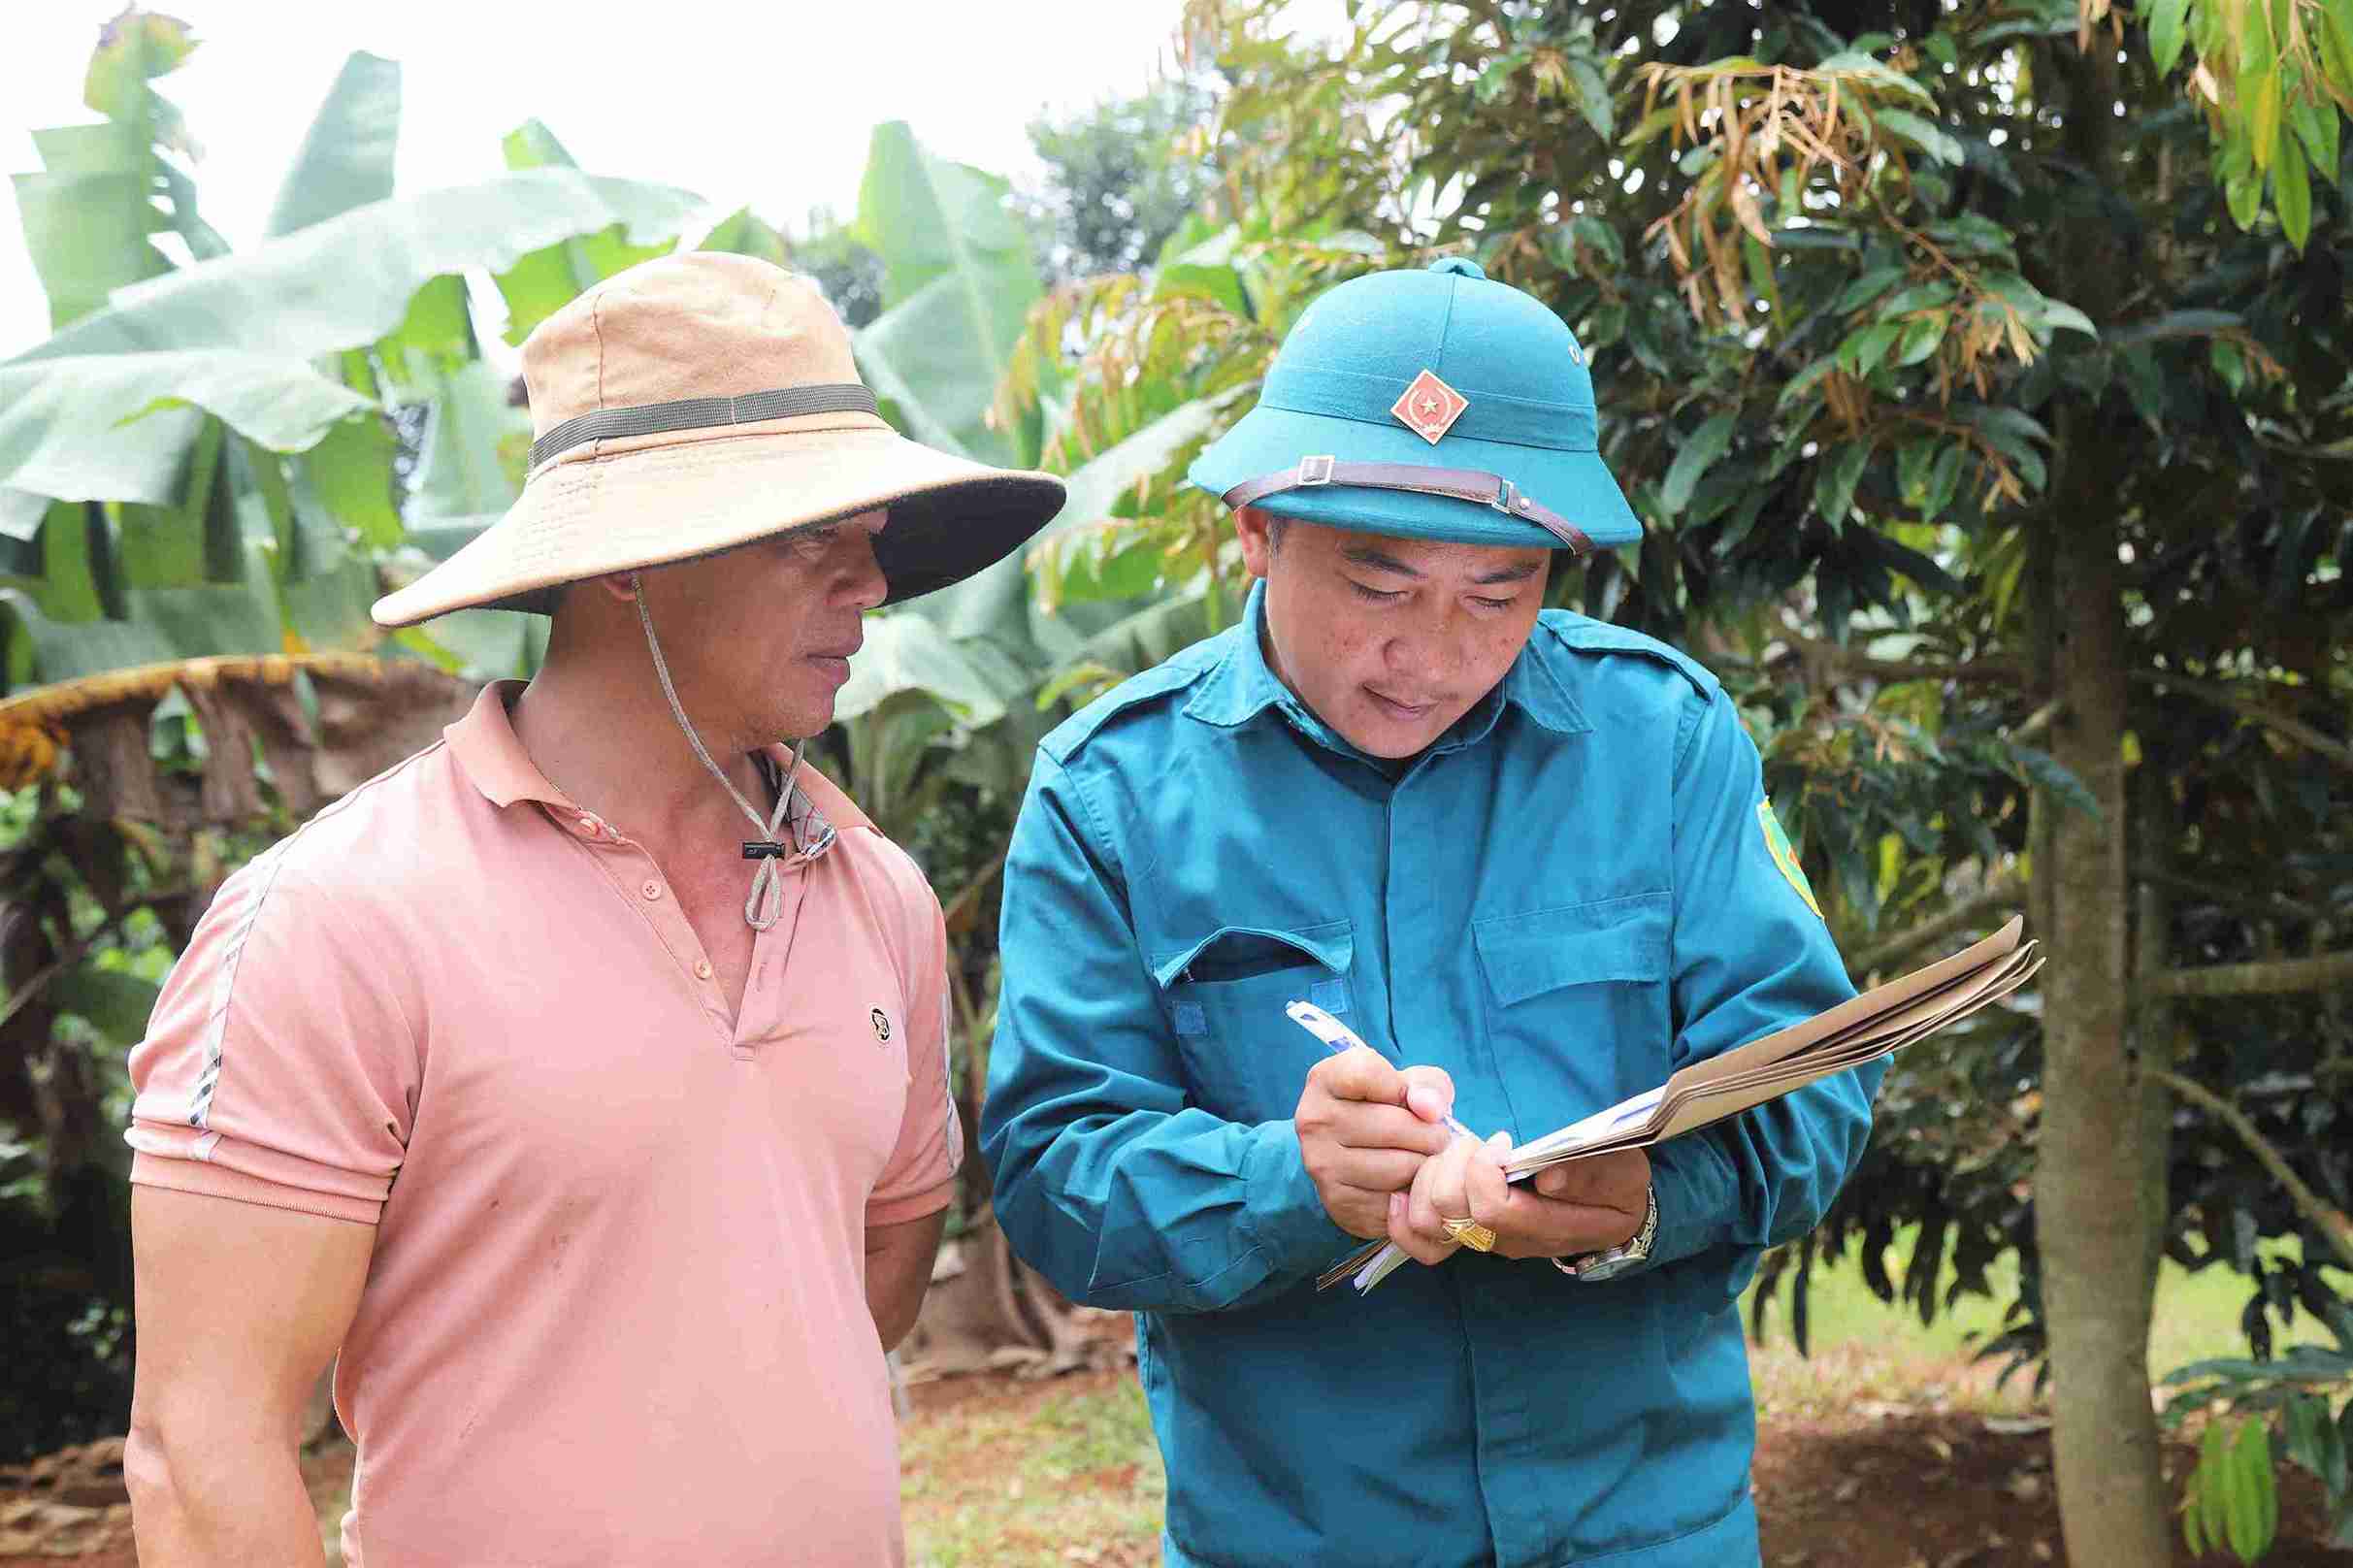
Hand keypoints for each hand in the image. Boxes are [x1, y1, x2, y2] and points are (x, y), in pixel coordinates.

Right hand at [1295, 1047, 1456, 1239]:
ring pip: (1401, 1165)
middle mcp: (1314, 1119)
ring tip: (1419, 1159)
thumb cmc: (1386, 1111)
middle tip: (1433, 1139)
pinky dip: (1411, 1194)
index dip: (1401, 1087)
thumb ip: (1427, 1085)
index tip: (1407, 1099)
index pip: (1367, 1073)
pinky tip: (1404, 1184)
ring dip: (1424, 1166)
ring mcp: (1321, 1162)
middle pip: (1396, 1125)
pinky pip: (1396, 1199)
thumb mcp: (1407, 1085)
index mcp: (1325, 1079)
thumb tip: (1430, 1110)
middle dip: (1431, 1134)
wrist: (1353, 1162)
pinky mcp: (1337, 1200)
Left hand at [1390, 1140, 1651, 1263]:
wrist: (1611, 1212)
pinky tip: (1411, 1186)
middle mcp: (1508, 1240)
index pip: (1491, 1209)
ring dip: (1428, 1177)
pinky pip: (1417, 1238)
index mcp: (1546, 1226)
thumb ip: (1591, 1174)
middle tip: (1475, 1143)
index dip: (1483, 1170)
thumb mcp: (1622, 1172)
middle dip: (1451, 1165)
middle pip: (1449, 1211)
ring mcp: (1484, 1240)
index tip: (1502, 1142)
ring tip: (1456, 1155)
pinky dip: (1403, 1212)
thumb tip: (1548, 1176)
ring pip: (1426, 1220)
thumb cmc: (1616, 1186)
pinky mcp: (1466, 1232)